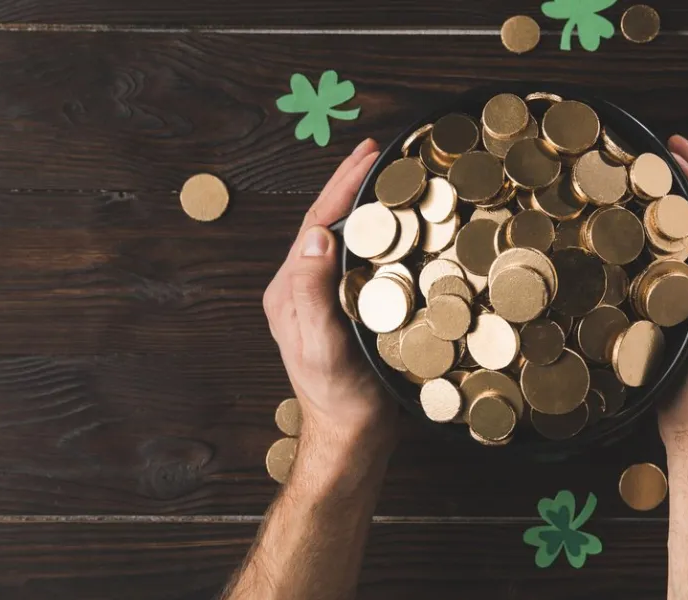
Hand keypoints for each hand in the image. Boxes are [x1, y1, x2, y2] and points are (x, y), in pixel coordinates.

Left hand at [262, 138, 396, 456]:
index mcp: (289, 292)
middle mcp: (303, 290)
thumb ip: (313, 294)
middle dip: (351, 185)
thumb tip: (316, 237)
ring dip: (364, 206)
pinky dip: (376, 235)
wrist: (352, 438)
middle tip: (381, 153)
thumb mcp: (322, 347)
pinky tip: (397, 228)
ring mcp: (324, 301)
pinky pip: (359, 262)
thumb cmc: (340, 400)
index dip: (341, 186)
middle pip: (326, 224)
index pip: (315, 224)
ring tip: (390, 179)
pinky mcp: (346, 312)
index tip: (367, 155)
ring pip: (343, 240)